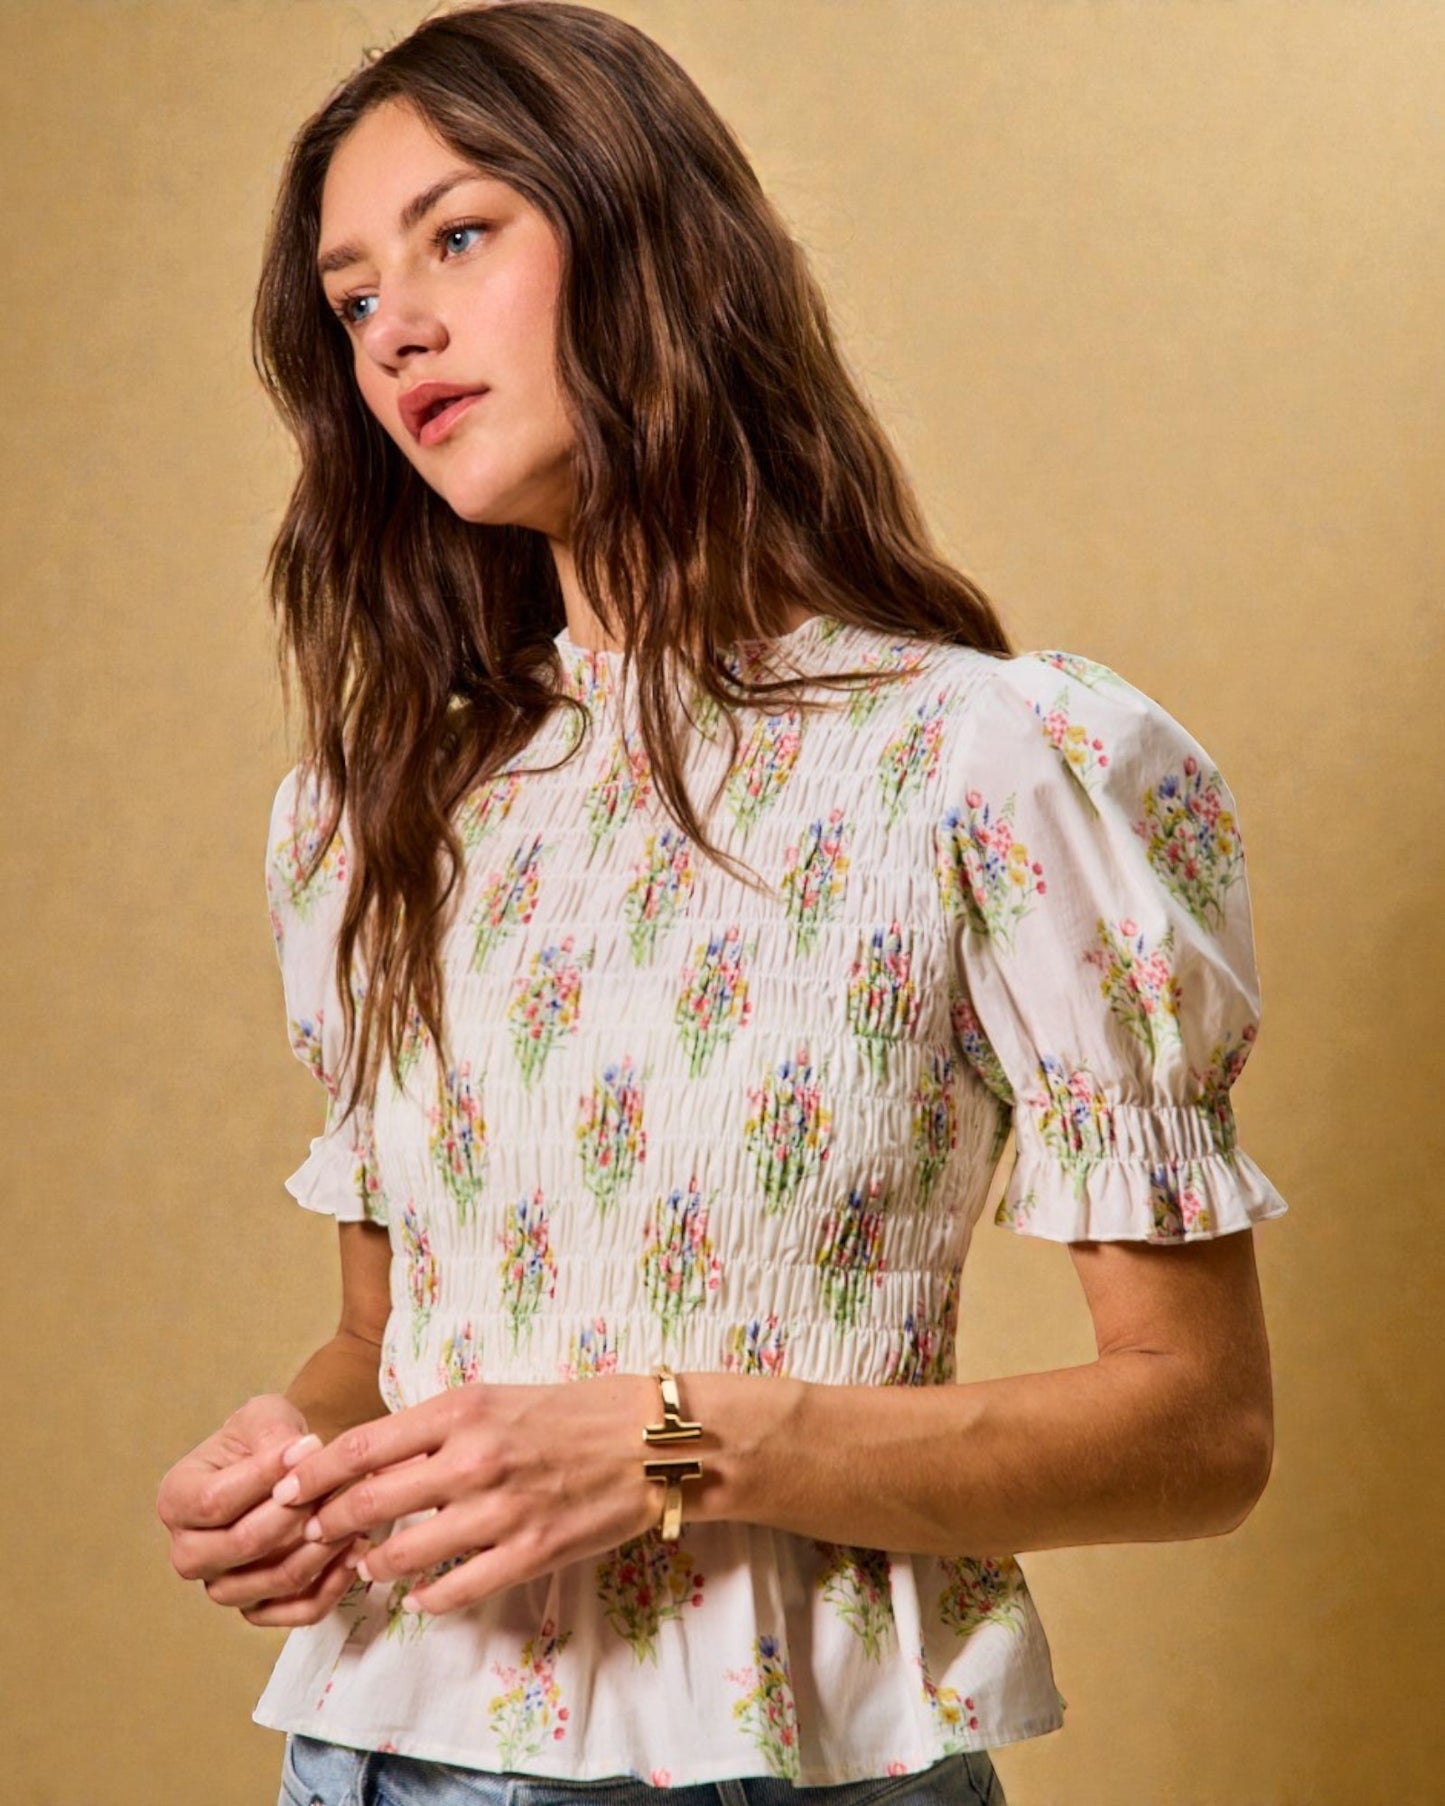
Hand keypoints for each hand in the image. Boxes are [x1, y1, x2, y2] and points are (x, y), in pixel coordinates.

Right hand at [158, 1393, 368, 1626]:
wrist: (280, 1467)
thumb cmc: (263, 1439)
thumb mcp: (262, 1417)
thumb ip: (273, 1432)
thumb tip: (298, 1456)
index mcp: (176, 1501)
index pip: (215, 1501)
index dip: (264, 1477)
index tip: (310, 1447)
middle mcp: (189, 1552)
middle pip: (243, 1544)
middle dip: (297, 1512)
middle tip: (337, 1482)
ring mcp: (222, 1587)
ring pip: (275, 1580)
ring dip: (321, 1547)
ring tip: (354, 1512)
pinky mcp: (258, 1608)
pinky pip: (299, 1611)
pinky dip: (333, 1583)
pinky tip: (355, 1549)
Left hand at [271, 1375, 662, 1615]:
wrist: (647, 1440)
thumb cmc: (568, 1412)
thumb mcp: (494, 1397)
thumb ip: (435, 1429)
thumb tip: (373, 1459)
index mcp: (462, 1410)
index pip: (363, 1446)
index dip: (314, 1475)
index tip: (287, 1491)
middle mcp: (475, 1458)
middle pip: (372, 1502)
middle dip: (331, 1524)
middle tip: (314, 1535)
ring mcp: (502, 1509)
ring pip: (407, 1552)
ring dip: (375, 1564)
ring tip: (367, 1565)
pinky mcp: (531, 1551)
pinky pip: (457, 1589)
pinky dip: (428, 1598)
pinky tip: (419, 1594)